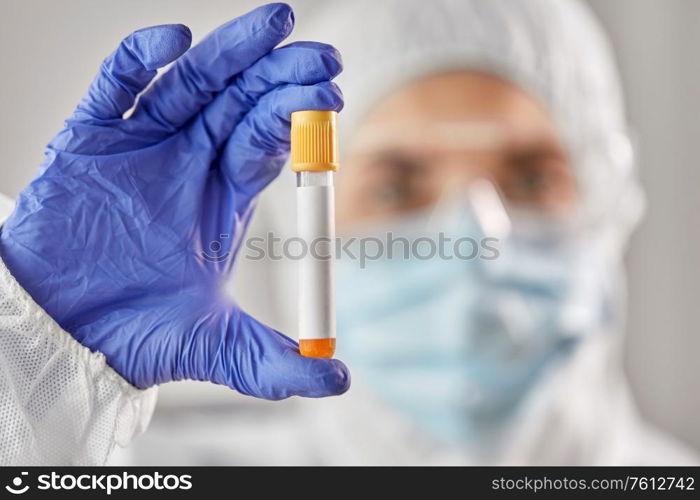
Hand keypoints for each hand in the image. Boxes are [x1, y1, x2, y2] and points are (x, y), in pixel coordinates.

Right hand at [0, 3, 348, 398]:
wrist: (62, 333)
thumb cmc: (135, 333)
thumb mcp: (215, 347)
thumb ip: (273, 362)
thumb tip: (340, 382)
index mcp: (223, 197)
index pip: (268, 140)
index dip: (298, 117)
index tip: (332, 94)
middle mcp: (188, 162)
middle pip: (240, 101)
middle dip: (279, 76)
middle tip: (320, 55)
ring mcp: (140, 146)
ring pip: (189, 82)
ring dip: (231, 52)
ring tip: (276, 23)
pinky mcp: (88, 141)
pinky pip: (115, 89)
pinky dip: (137, 61)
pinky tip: (173, 41)